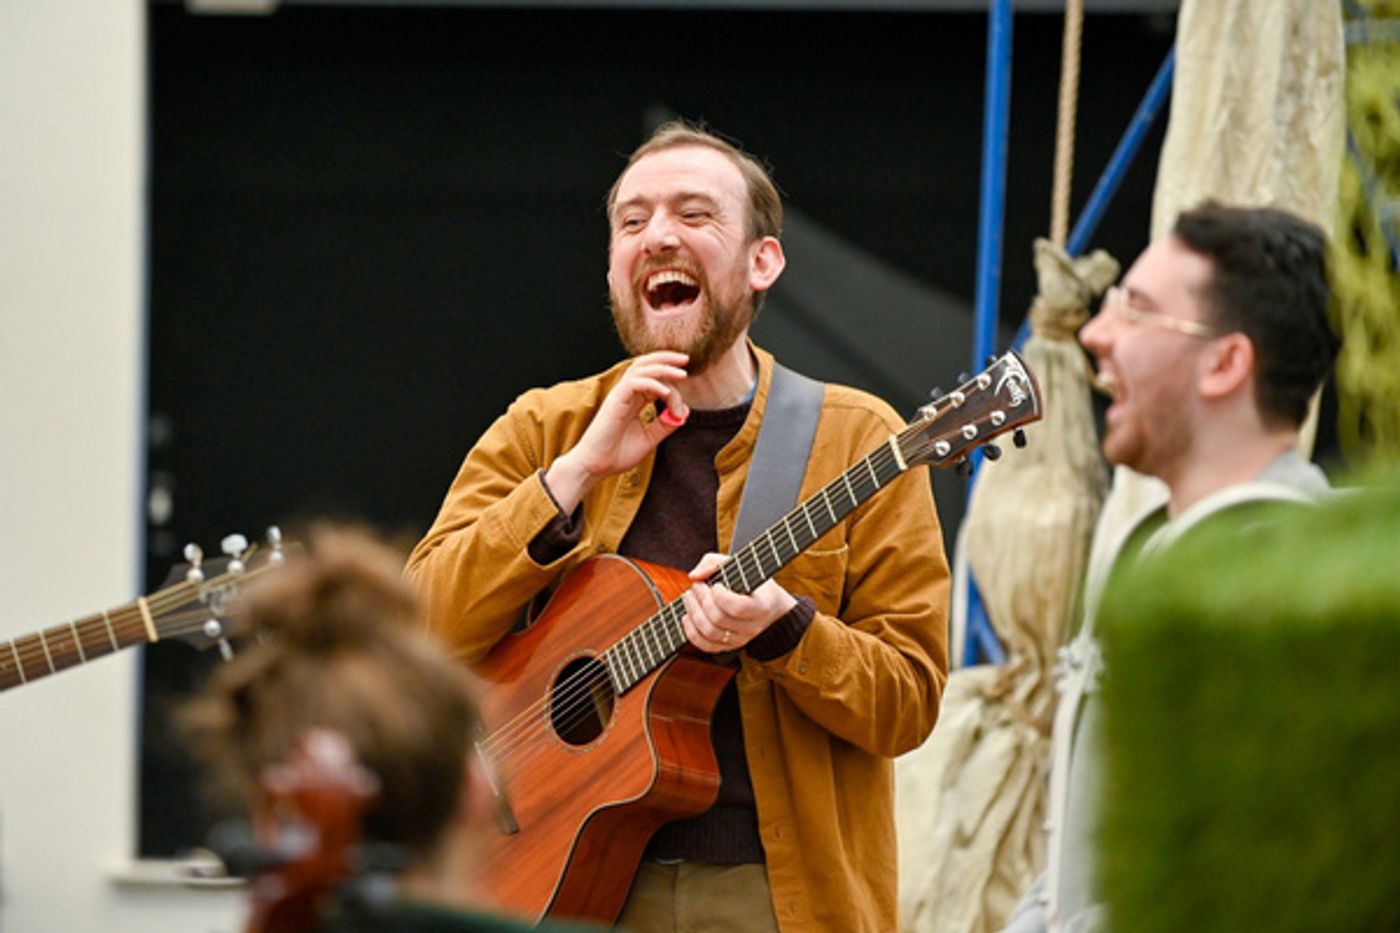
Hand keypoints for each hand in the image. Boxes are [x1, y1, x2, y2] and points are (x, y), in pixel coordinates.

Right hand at [544, 352, 689, 512]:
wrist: (594, 467)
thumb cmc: (616, 454)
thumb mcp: (648, 439)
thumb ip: (664, 426)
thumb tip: (684, 412)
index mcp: (633, 400)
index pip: (653, 378)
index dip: (672, 387)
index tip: (681, 411)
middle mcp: (626, 394)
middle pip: (645, 365)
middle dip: (666, 359)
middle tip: (686, 360)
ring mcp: (619, 396)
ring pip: (641, 369)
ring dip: (663, 368)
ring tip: (681, 373)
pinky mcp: (615, 402)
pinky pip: (635, 384)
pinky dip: (653, 384)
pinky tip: (666, 393)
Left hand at [681, 552, 797, 652]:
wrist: (768, 604)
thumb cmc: (751, 581)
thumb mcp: (739, 565)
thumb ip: (714, 562)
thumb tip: (694, 576)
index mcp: (761, 607)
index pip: (736, 607)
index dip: (719, 595)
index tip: (715, 585)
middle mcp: (752, 627)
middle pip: (718, 619)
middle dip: (701, 599)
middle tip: (696, 586)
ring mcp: (740, 640)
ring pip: (709, 633)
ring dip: (693, 612)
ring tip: (690, 597)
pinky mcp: (728, 646)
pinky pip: (705, 645)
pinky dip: (691, 631)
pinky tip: (687, 616)